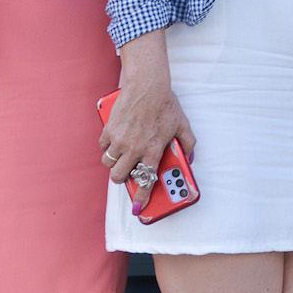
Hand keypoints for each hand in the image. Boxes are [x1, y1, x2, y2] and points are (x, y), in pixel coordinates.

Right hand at [100, 35, 196, 212]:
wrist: (147, 85)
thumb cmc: (165, 104)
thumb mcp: (182, 125)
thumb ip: (188, 144)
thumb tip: (189, 159)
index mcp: (153, 150)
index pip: (146, 180)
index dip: (141, 197)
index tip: (139, 208)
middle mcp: (134, 148)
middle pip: (118, 176)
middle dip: (122, 178)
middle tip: (127, 171)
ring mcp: (119, 140)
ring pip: (108, 163)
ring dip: (114, 163)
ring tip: (122, 155)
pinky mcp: (109, 130)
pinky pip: (103, 147)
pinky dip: (107, 147)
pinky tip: (116, 140)